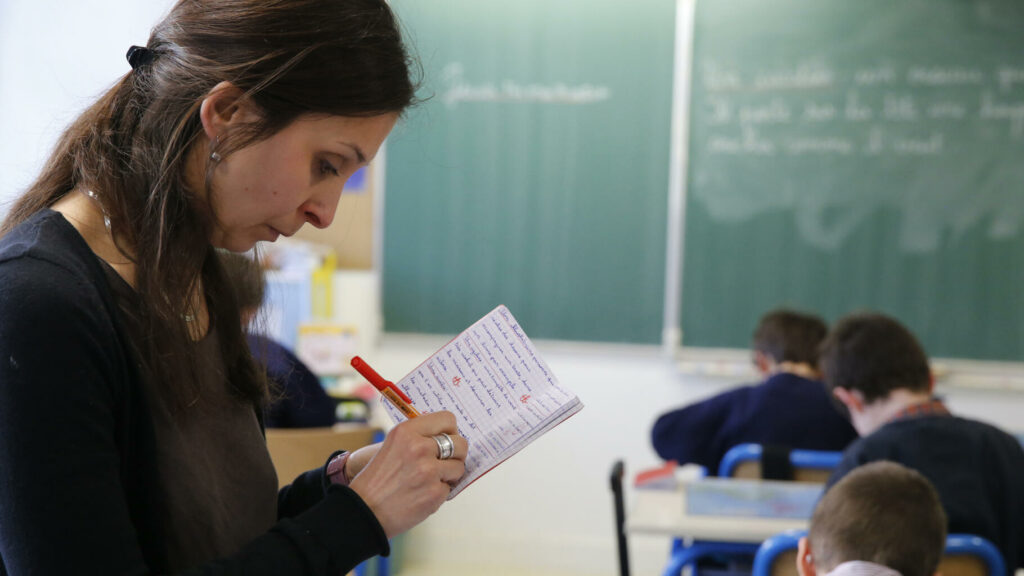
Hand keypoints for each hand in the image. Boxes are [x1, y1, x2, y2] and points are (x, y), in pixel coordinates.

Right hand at [348, 411, 467, 537]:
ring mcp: (428, 471)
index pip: (447, 419)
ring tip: (429, 480)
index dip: (451, 430)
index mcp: (407, 431)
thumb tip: (448, 436)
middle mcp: (419, 447)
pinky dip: (439, 493)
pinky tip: (422, 494)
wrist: (364, 511)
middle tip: (445, 462)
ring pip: (459, 467)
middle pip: (460, 443)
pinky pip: (450, 488)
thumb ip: (418, 438)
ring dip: (449, 475)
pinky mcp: (434, 493)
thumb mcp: (393, 446)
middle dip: (457, 454)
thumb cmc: (378, 479)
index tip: (448, 438)